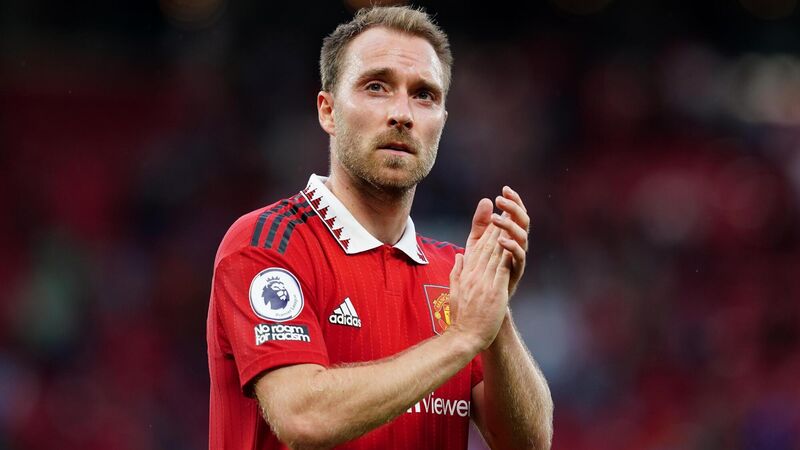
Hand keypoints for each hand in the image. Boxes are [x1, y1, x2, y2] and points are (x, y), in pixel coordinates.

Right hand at [447, 222, 511, 351]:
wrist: (465, 337)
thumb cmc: (461, 318)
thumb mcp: (455, 291)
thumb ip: (457, 272)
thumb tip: (459, 256)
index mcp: (466, 274)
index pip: (477, 248)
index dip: (487, 232)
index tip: (494, 219)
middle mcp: (474, 275)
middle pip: (487, 247)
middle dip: (497, 227)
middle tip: (505, 211)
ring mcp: (484, 282)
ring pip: (495, 254)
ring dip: (504, 235)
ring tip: (510, 221)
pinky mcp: (494, 291)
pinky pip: (502, 269)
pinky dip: (508, 255)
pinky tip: (514, 243)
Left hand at [491, 186, 528, 297]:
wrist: (482, 300)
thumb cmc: (481, 270)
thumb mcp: (477, 243)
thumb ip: (481, 223)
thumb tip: (486, 200)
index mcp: (510, 236)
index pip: (515, 214)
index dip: (514, 201)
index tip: (505, 189)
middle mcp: (517, 245)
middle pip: (523, 221)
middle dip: (514, 208)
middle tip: (501, 200)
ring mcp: (517, 258)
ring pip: (523, 237)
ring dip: (510, 225)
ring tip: (496, 219)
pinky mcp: (515, 272)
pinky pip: (519, 257)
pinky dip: (511, 247)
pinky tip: (501, 240)